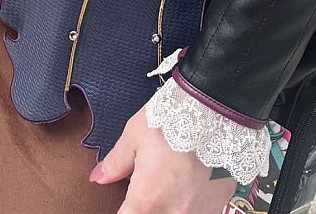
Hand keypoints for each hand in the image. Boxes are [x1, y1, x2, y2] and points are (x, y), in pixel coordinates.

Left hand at [91, 105, 236, 213]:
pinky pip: (197, 213)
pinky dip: (188, 204)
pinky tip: (187, 187)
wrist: (213, 112)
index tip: (125, 203)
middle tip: (148, 186)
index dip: (123, 210)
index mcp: (147, 199)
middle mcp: (173, 213)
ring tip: (167, 184)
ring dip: (167, 206)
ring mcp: (197, 213)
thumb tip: (98, 178)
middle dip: (145, 207)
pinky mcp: (216, 206)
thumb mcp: (135, 136)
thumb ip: (116, 163)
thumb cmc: (171, 120)